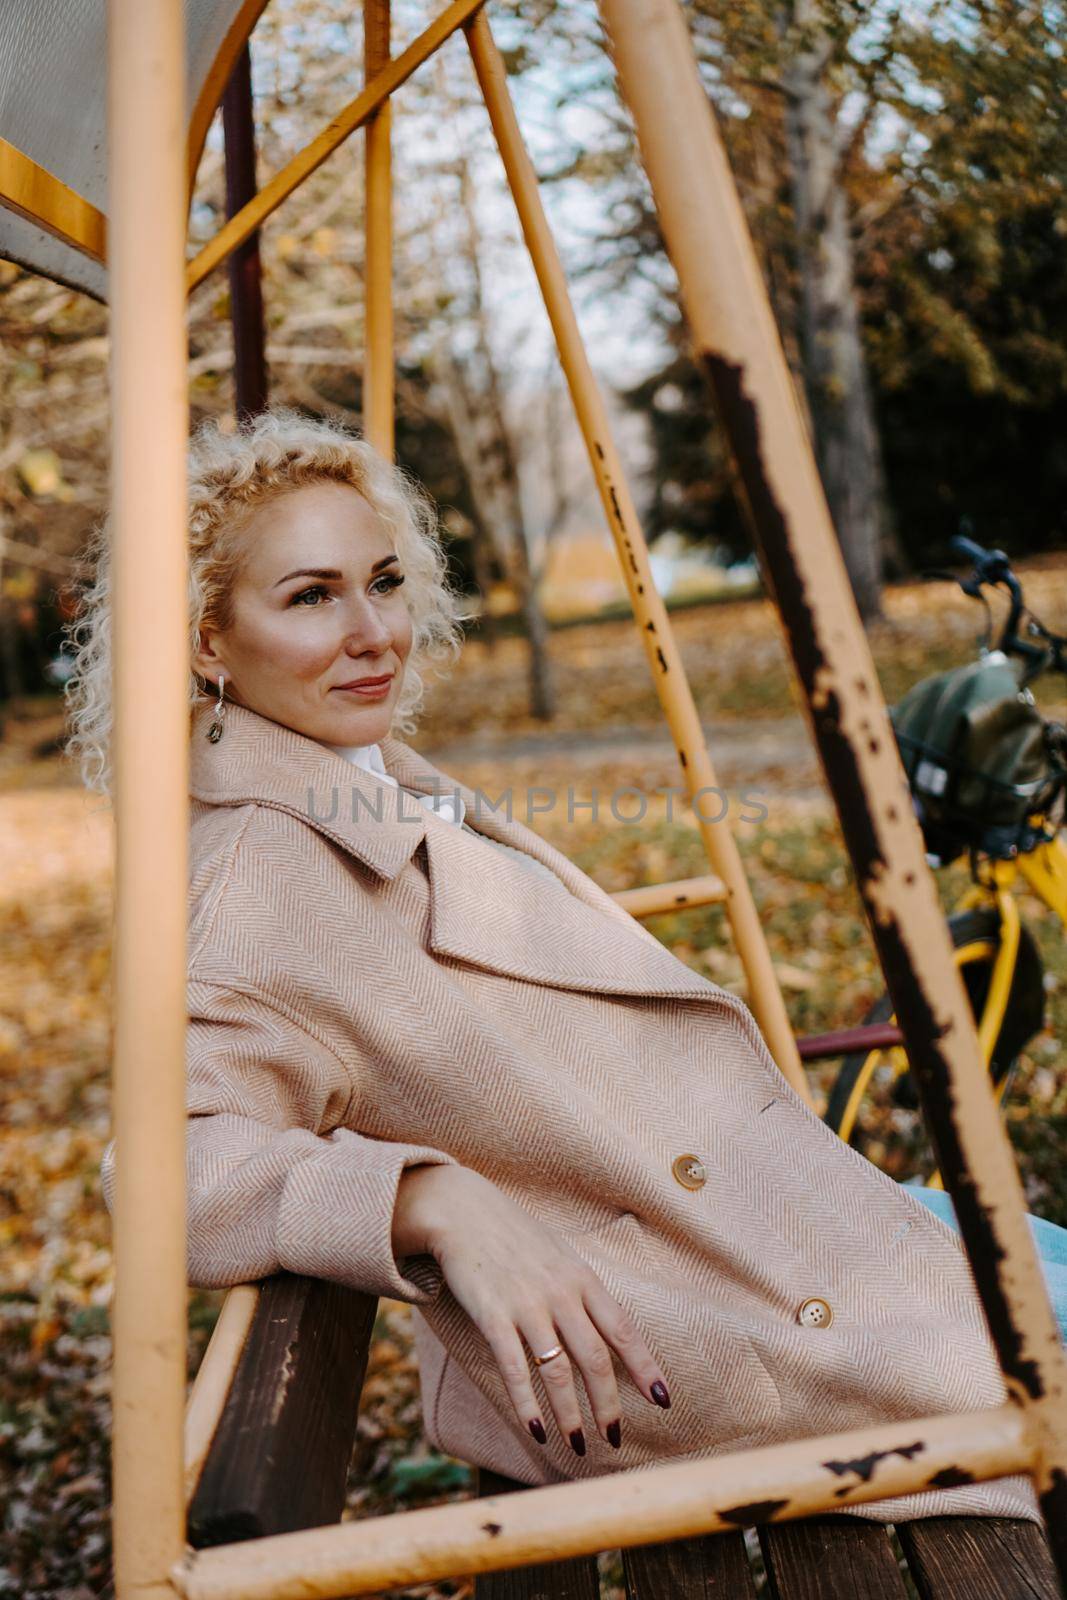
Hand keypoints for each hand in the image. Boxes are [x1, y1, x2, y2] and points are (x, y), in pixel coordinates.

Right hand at [392, 1163, 671, 1454]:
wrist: (462, 1210)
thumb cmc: (515, 1236)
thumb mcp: (560, 1255)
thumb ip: (582, 1290)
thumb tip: (609, 1330)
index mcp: (582, 1277)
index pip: (623, 1329)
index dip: (644, 1367)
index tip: (662, 1400)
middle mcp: (560, 1292)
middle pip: (594, 1359)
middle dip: (608, 1405)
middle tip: (615, 1438)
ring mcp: (526, 1305)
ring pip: (557, 1371)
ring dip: (570, 1415)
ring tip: (577, 1445)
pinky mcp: (492, 1315)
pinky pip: (514, 1369)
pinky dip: (528, 1404)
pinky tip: (538, 1430)